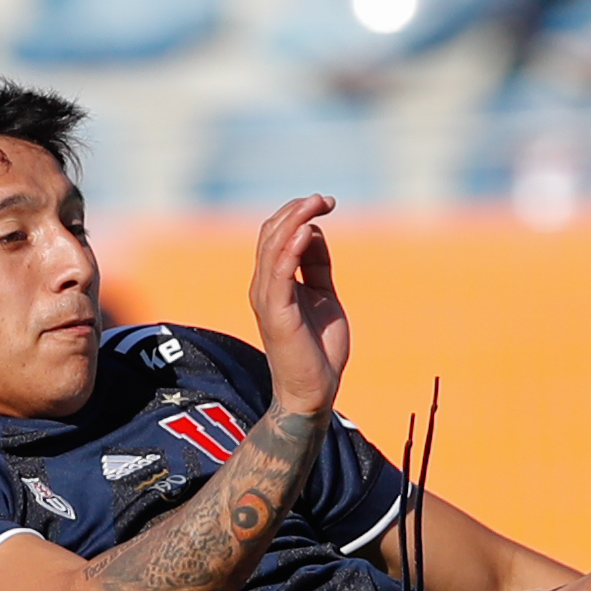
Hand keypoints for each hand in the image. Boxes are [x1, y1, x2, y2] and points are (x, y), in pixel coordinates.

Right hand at [249, 195, 348, 417]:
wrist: (313, 392)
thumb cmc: (318, 349)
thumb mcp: (323, 296)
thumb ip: (317, 265)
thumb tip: (314, 231)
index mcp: (273, 282)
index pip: (276, 235)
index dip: (298, 213)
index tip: (326, 203)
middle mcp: (264, 286)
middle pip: (271, 234)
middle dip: (297, 210)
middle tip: (325, 199)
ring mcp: (267, 299)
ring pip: (272, 246)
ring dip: (295, 220)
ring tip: (317, 203)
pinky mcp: (276, 313)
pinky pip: (279, 273)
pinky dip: (291, 248)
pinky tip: (307, 230)